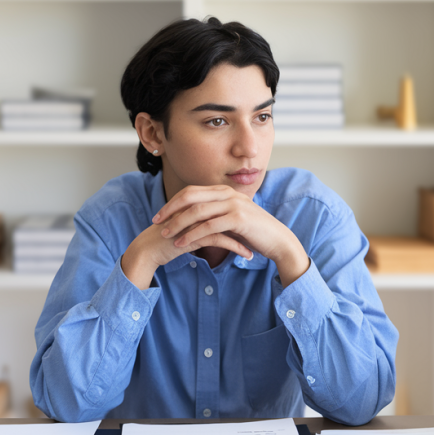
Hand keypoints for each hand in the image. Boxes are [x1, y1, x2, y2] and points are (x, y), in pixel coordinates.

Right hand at [120, 192, 252, 289]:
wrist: (147, 250)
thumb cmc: (165, 241)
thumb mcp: (186, 230)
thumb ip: (200, 225)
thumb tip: (217, 228)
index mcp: (196, 205)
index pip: (224, 208)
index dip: (239, 219)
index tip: (252, 230)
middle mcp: (197, 209)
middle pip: (228, 214)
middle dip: (246, 227)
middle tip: (259, 238)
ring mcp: (195, 220)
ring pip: (227, 226)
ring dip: (244, 239)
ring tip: (256, 249)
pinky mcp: (193, 234)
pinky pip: (220, 239)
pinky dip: (236, 247)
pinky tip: (247, 255)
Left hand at [156, 185, 309, 287]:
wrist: (277, 239)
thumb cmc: (252, 231)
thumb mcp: (231, 218)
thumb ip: (214, 214)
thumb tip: (192, 218)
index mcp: (223, 191)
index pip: (191, 191)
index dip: (173, 202)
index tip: (159, 214)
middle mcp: (227, 194)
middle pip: (190, 197)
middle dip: (170, 210)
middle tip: (156, 222)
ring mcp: (233, 204)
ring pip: (197, 211)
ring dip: (178, 223)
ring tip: (166, 235)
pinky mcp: (238, 218)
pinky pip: (209, 226)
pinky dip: (192, 234)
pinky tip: (182, 243)